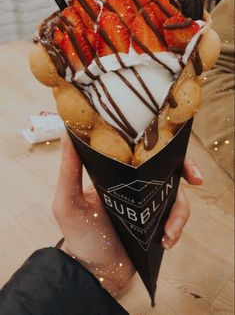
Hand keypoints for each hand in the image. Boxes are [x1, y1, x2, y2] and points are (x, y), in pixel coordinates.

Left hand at [52, 135, 202, 294]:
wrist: (95, 272)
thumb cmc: (78, 235)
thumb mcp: (68, 201)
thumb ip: (69, 170)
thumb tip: (67, 132)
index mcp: (115, 171)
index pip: (140, 150)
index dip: (159, 145)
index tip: (174, 147)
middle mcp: (134, 183)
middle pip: (167, 166)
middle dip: (186, 169)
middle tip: (196, 179)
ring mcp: (147, 202)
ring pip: (175, 194)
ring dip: (179, 212)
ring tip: (168, 232)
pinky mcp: (155, 221)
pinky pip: (175, 217)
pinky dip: (176, 228)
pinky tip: (167, 241)